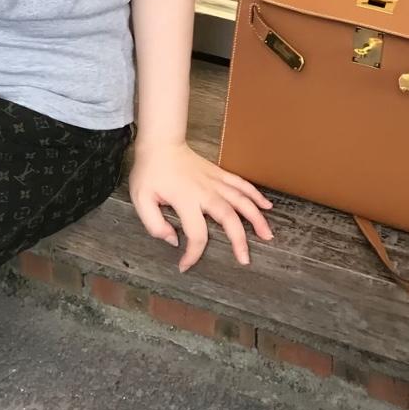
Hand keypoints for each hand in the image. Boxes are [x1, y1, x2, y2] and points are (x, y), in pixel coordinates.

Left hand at [128, 140, 273, 272]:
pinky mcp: (219, 173)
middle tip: (245, 259)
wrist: (160, 143)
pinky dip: (255, 194)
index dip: (193, 254)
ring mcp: (215, 181)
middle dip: (239, 240)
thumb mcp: (141, 199)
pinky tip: (266, 206)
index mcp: (185, 200)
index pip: (196, 234)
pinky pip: (241, 184)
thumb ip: (154, 224)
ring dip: (256, 218)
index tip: (185, 265)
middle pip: (228, 218)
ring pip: (241, 200)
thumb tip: (173, 240)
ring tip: (267, 235)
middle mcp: (204, 191)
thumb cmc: (149, 172)